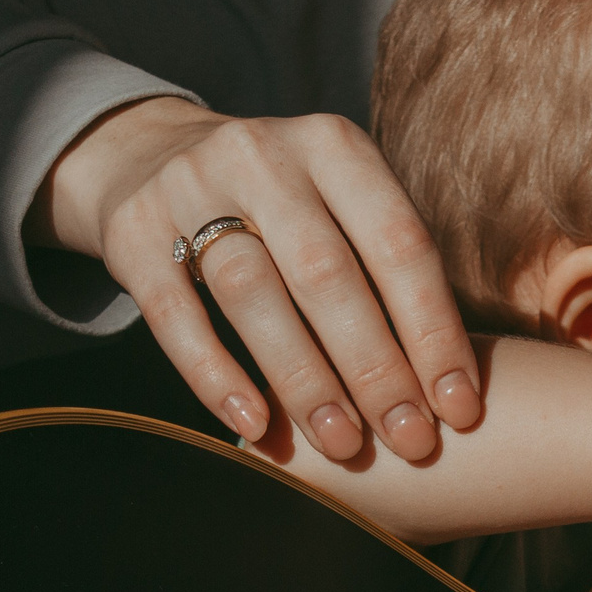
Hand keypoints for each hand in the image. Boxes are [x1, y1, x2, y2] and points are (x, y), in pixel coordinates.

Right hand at [33, 97, 481, 464]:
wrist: (148, 154)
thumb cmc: (282, 207)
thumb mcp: (340, 202)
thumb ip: (388, 268)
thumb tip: (454, 386)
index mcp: (335, 146)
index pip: (399, 243)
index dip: (433, 331)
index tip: (459, 408)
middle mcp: (263, 155)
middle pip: (328, 273)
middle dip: (377, 368)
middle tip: (411, 442)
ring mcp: (188, 187)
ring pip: (253, 293)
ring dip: (304, 379)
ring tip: (343, 445)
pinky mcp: (131, 232)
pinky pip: (175, 314)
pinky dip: (216, 375)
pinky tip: (254, 427)